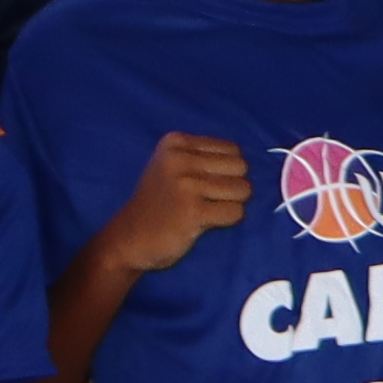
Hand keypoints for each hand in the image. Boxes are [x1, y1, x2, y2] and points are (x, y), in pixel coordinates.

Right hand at [100, 130, 251, 277]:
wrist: (127, 240)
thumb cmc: (159, 202)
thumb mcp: (173, 166)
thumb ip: (206, 157)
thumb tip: (255, 161)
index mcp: (175, 142)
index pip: (234, 150)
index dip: (226, 171)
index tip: (201, 184)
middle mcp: (179, 159)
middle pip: (242, 167)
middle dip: (232, 186)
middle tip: (206, 199)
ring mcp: (185, 185)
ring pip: (243, 190)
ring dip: (230, 204)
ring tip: (203, 210)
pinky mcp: (193, 211)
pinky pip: (236, 212)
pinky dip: (226, 221)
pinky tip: (203, 223)